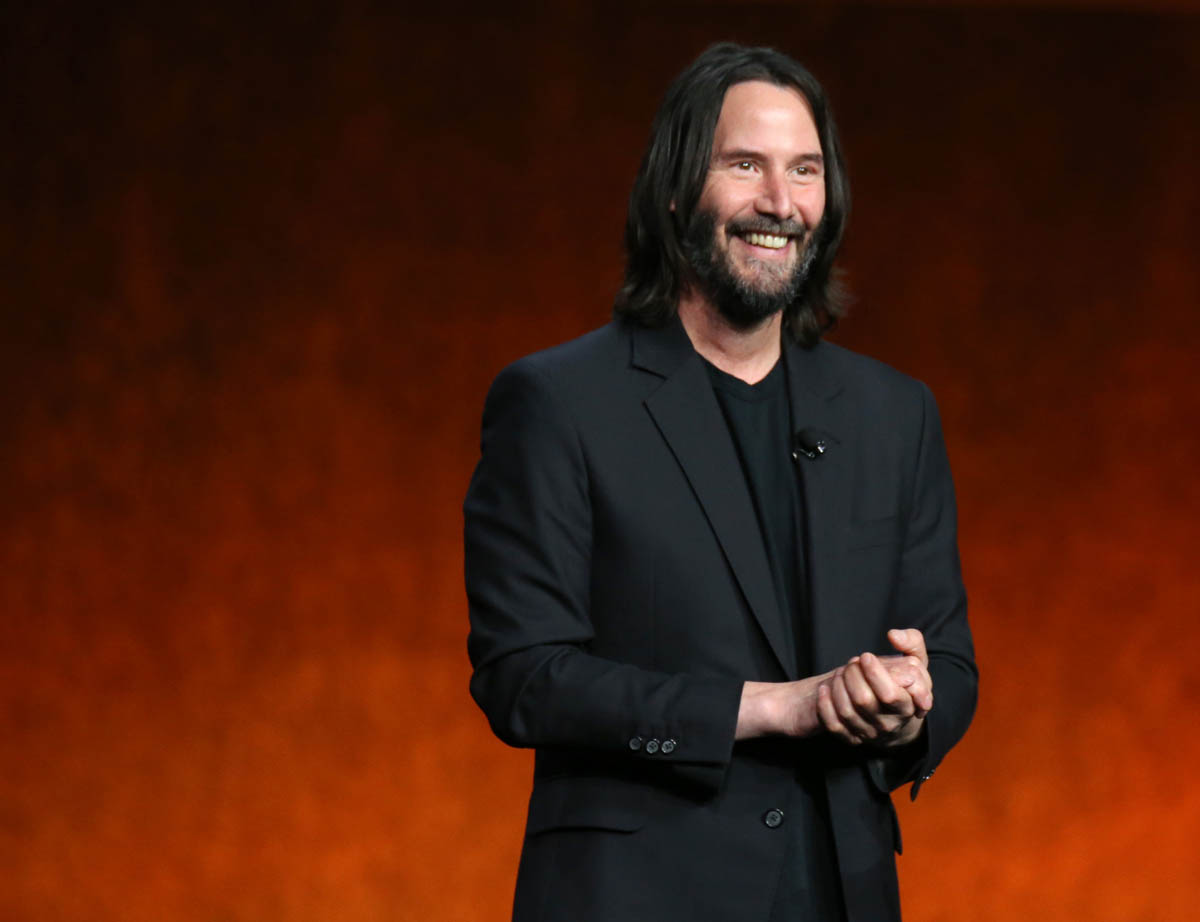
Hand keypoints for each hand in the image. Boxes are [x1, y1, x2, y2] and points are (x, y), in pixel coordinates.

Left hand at [816, 628, 931, 747]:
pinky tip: (825, 689)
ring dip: (838, 686)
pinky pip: (833, 726)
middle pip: (863, 700)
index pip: (890, 695)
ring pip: (846, 712)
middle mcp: (888, 723)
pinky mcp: (852, 738)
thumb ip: (912, 643)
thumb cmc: (904, 685)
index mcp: (907, 706)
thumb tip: (894, 635)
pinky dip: (824, 706)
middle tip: (852, 663)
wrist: (896, 716)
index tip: (865, 656)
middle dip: (853, 676)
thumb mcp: (916, 663)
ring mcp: (870, 733)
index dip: (875, 673)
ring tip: (840, 672)